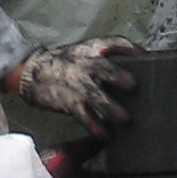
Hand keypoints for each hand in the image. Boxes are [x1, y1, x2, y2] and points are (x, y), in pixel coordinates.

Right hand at [10, 39, 136, 131]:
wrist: (33, 72)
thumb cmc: (65, 63)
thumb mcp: (84, 52)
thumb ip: (106, 58)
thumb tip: (139, 66)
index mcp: (91, 49)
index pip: (113, 43)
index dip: (129, 49)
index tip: (143, 56)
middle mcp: (84, 64)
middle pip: (102, 67)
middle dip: (117, 75)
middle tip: (132, 84)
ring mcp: (75, 84)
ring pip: (94, 95)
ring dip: (109, 107)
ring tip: (124, 119)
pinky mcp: (68, 102)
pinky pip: (82, 115)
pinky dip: (94, 125)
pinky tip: (105, 134)